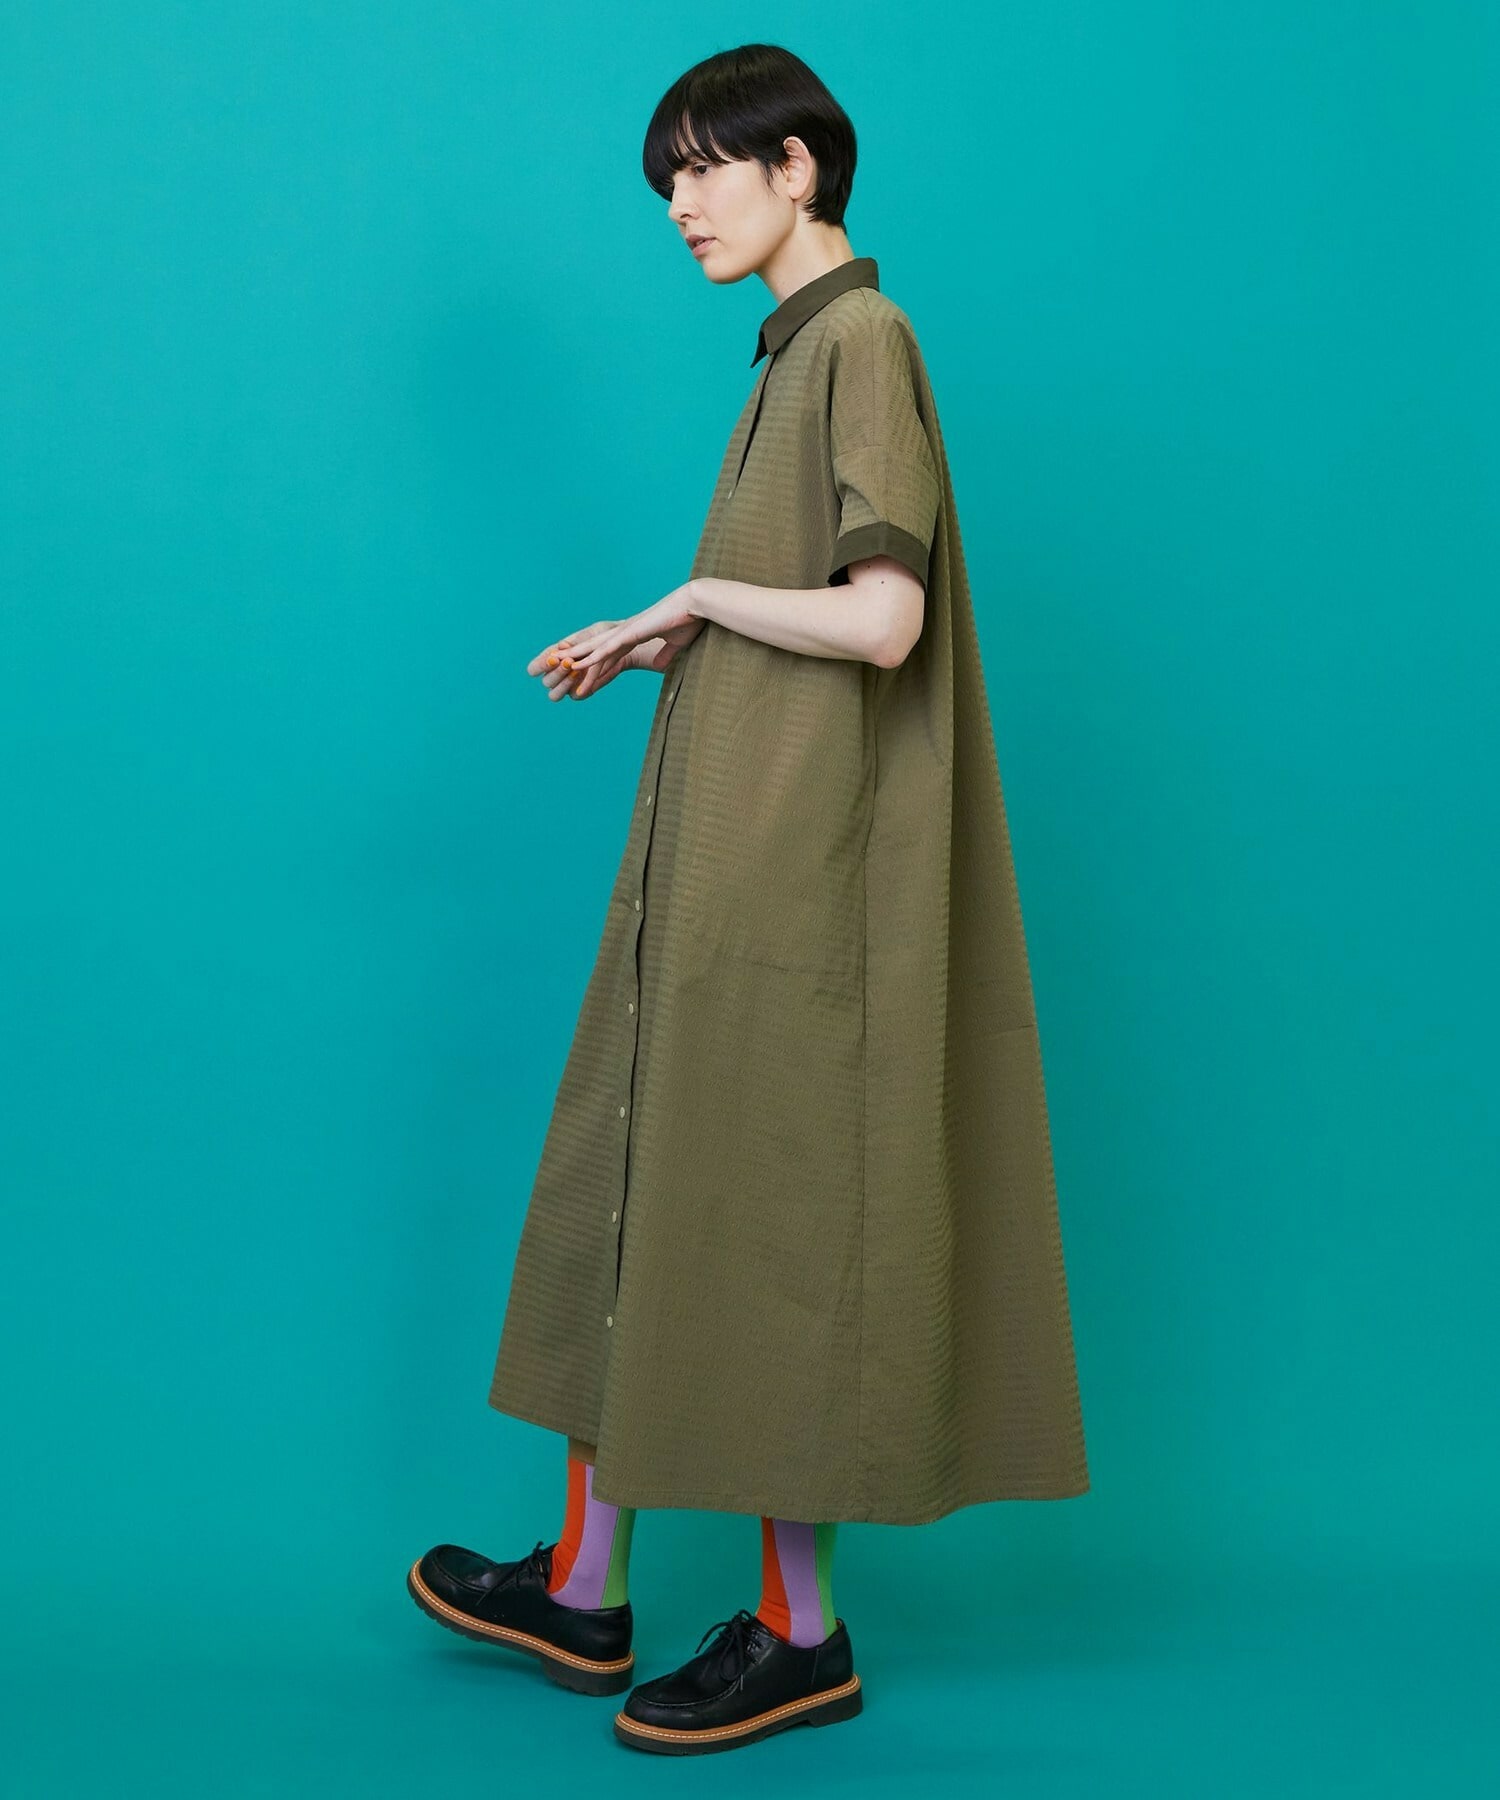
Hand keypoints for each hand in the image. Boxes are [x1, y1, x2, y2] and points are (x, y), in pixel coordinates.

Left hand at [528, 586, 702, 701]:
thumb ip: (666, 654)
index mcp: (635, 634)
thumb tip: (661, 665)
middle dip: (577, 658)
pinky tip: (576, 665)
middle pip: (595, 649)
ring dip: (575, 658)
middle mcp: (625, 632)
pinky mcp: (630, 633)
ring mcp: (625, 631)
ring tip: (555, 664)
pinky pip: (605, 650)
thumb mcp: (676, 644)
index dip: (596, 666)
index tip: (583, 676)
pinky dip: (590, 658)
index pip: (610, 654)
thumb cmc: (689, 621)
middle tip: (557, 666)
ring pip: (594, 649)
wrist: (695, 604)